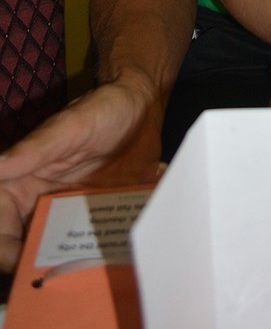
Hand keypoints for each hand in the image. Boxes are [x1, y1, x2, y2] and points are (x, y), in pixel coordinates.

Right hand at [0, 80, 161, 271]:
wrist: (142, 106)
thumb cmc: (101, 109)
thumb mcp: (70, 126)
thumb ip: (35, 148)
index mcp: (22, 184)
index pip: (1, 228)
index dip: (6, 251)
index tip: (25, 264)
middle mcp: (41, 204)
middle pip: (27, 248)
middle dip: (37, 267)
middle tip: (61, 278)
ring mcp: (70, 213)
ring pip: (59, 251)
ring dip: (68, 266)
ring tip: (87, 275)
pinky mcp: (97, 217)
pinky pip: (90, 244)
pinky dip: (96, 256)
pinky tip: (111, 262)